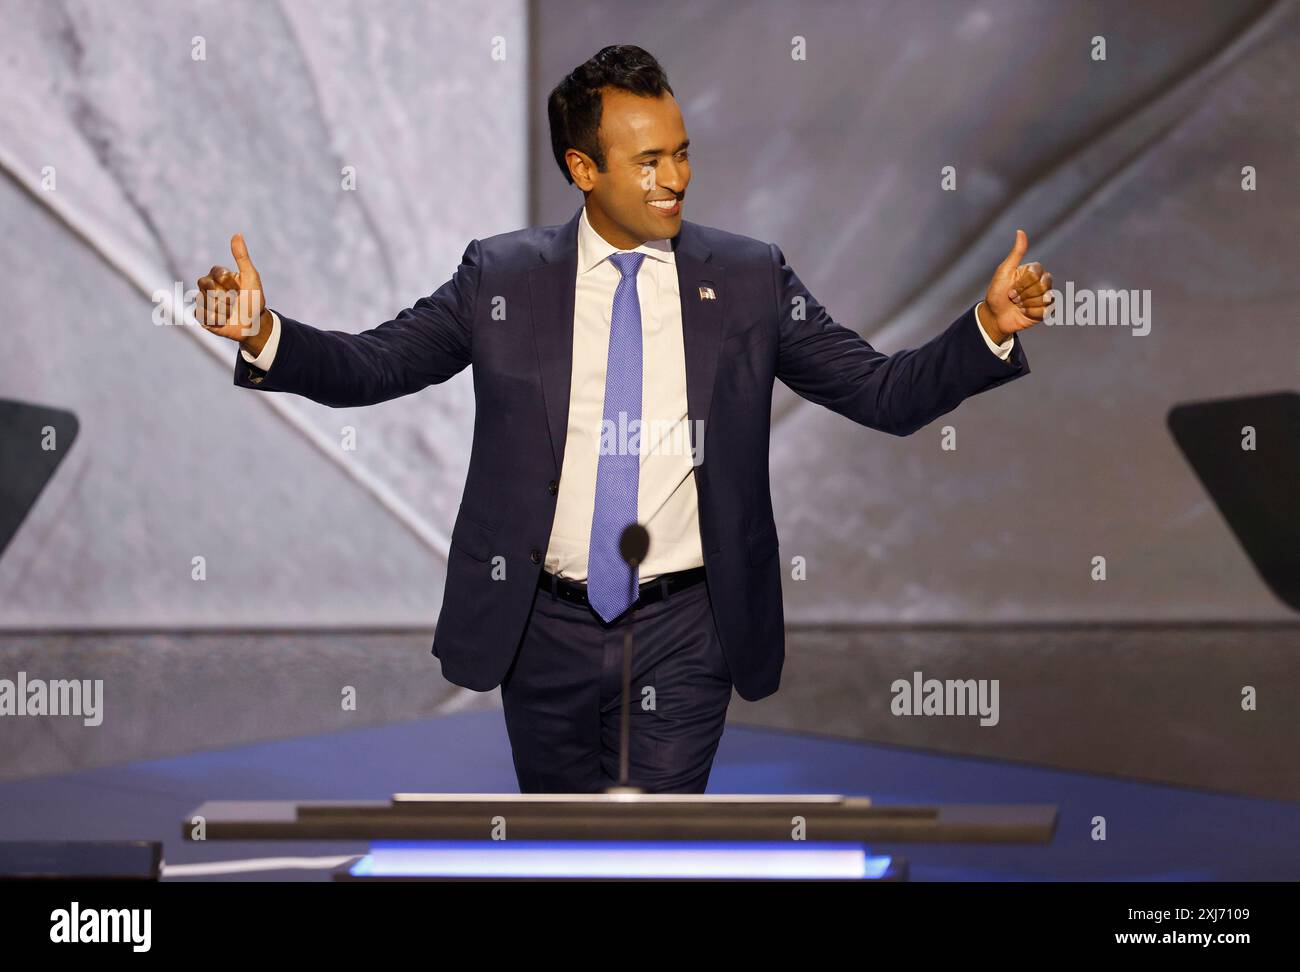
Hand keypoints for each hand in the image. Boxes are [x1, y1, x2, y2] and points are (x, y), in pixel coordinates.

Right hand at [195, 234, 271, 355]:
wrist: (254, 325)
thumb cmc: (253, 300)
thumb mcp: (251, 277)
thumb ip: (242, 257)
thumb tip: (237, 234)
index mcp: (218, 274)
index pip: (217, 272)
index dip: (230, 282)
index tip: (240, 288)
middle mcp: (207, 285)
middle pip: (207, 285)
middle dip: (226, 296)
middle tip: (235, 301)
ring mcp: (202, 299)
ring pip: (205, 301)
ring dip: (223, 309)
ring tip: (230, 311)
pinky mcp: (200, 315)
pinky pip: (202, 314)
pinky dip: (216, 319)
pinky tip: (223, 320)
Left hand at [981, 229, 1052, 344]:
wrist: (994, 316)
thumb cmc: (997, 293)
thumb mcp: (1004, 271)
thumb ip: (1016, 253)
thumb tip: (1020, 231)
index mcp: (1032, 271)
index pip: (1037, 272)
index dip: (1023, 282)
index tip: (1010, 288)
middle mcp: (1041, 282)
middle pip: (1043, 284)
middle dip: (1024, 293)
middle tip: (1013, 297)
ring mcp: (1044, 296)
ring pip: (1045, 298)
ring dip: (1026, 304)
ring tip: (1017, 305)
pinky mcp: (1045, 310)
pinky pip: (1046, 310)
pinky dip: (1031, 313)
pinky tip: (1023, 313)